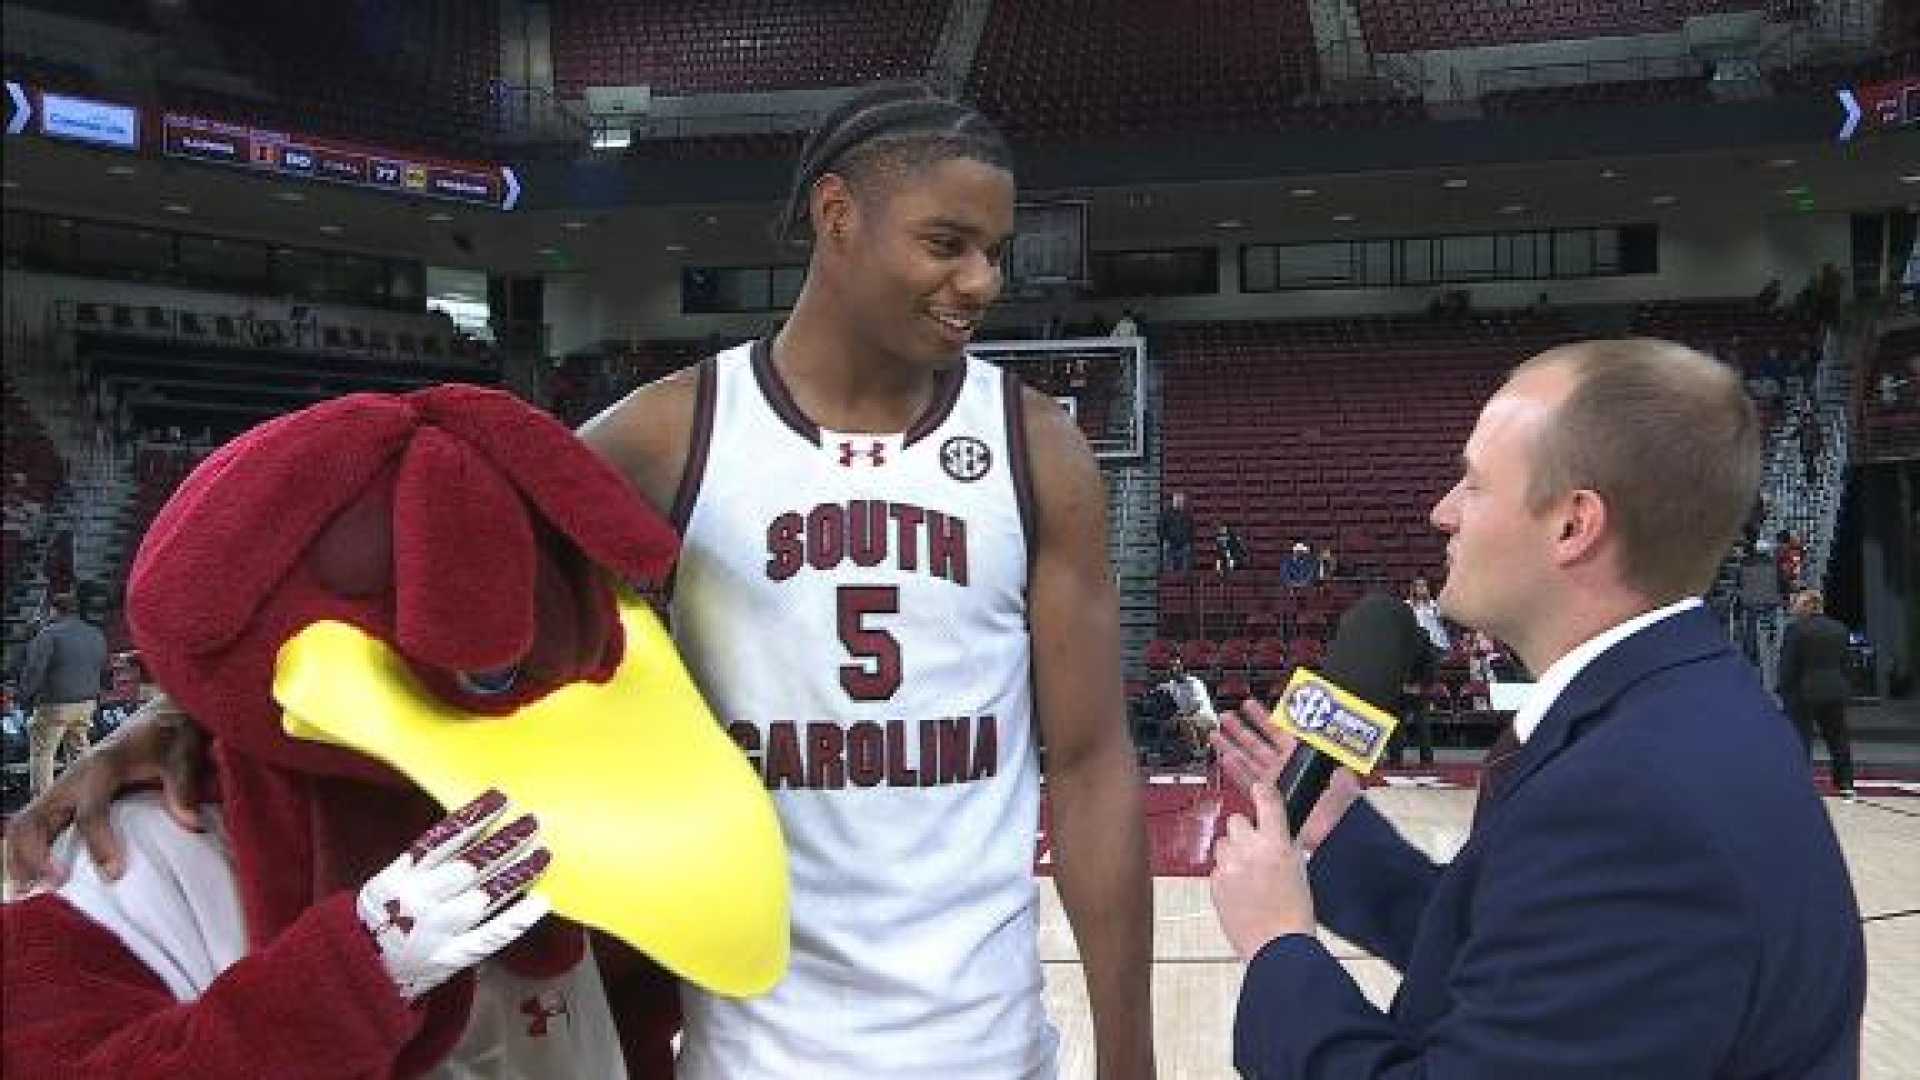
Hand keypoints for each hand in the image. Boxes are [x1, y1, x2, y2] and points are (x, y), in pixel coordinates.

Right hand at [4, 693, 205, 888]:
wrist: (159, 720)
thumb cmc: (170, 736)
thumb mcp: (184, 754)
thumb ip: (184, 786)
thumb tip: (189, 822)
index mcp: (103, 766)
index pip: (90, 811)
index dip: (99, 844)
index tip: (113, 874)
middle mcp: (74, 778)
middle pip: (35, 818)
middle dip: (37, 855)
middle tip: (57, 885)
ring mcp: (64, 789)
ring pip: (24, 824)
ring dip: (21, 858)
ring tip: (29, 890)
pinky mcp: (63, 798)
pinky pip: (32, 825)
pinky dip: (24, 852)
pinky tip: (30, 879)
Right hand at [358, 789, 553, 1000]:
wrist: (358, 971)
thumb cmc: (379, 920)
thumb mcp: (389, 881)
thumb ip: (425, 861)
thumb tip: (473, 829)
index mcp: (400, 875)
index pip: (444, 838)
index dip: (476, 817)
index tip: (503, 799)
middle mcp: (419, 900)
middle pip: (470, 865)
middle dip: (505, 842)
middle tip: (533, 823)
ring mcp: (437, 930)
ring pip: (485, 896)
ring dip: (517, 874)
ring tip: (543, 854)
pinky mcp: (451, 957)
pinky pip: (490, 936)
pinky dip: (518, 919)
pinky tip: (540, 902)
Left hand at [1209, 771, 1315, 960]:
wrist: (1278, 948)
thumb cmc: (1295, 914)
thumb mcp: (1299, 869)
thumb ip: (1282, 845)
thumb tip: (1272, 831)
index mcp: (1277, 844)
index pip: (1267, 801)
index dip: (1262, 792)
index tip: (1259, 790)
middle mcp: (1250, 850)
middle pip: (1237, 820)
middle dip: (1244, 832)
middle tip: (1255, 850)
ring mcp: (1229, 867)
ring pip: (1223, 843)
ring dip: (1232, 853)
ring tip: (1247, 875)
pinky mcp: (1215, 884)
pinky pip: (1217, 868)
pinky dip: (1225, 875)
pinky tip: (1240, 891)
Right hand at [1210, 699, 1362, 853]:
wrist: (1335, 829)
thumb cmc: (1341, 802)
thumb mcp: (1339, 768)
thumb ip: (1330, 748)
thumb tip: (1325, 731)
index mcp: (1300, 757)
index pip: (1277, 731)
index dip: (1262, 717)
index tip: (1248, 706)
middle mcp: (1285, 768)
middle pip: (1257, 744)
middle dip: (1240, 729)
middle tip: (1225, 718)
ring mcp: (1274, 783)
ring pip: (1247, 761)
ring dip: (1231, 747)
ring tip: (1216, 734)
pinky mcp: (1267, 799)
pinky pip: (1247, 782)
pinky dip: (1236, 771)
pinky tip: (1226, 759)